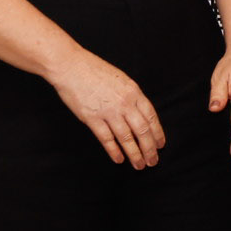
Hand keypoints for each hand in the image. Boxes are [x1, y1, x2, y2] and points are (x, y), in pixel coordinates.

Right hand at [54, 51, 164, 170]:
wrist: (70, 66)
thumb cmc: (95, 71)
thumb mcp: (121, 80)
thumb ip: (131, 96)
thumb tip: (139, 113)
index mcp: (134, 93)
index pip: (151, 117)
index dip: (157, 133)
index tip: (160, 145)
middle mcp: (125, 103)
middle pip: (143, 131)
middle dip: (149, 149)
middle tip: (153, 161)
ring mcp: (108, 112)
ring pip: (126, 138)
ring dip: (134, 154)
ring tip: (139, 165)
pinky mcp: (92, 118)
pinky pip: (106, 138)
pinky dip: (114, 151)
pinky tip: (119, 159)